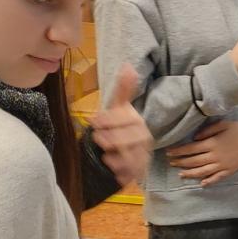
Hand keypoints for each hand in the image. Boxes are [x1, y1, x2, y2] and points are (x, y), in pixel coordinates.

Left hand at [89, 65, 151, 187]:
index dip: (111, 120)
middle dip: (114, 138)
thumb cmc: (117, 127)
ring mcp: (142, 156)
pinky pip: (131, 173)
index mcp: (138, 123)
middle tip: (97, 137)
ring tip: (103, 152)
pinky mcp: (137, 172)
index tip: (94, 121)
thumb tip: (128, 65)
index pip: (129, 120)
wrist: (120, 152)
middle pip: (134, 140)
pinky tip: (109, 164)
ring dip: (117, 154)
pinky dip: (120, 170)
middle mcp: (144, 140)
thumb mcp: (117, 108)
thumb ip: (123, 89)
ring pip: (133, 157)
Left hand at [164, 120, 237, 185]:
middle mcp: (214, 156)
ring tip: (180, 174)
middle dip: (180, 162)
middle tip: (170, 163)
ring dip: (190, 174)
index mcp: (212, 144)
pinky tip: (201, 184)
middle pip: (193, 161)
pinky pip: (217, 178)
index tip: (169, 152)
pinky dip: (209, 182)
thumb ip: (207, 131)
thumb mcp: (223, 124)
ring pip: (202, 172)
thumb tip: (194, 138)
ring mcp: (222, 165)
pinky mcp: (229, 171)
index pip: (190, 149)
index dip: (178, 151)